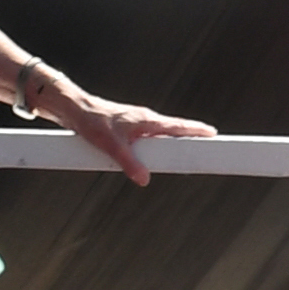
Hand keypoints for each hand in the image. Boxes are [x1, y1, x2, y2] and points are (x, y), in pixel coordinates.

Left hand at [36, 77, 216, 185]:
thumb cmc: (90, 120)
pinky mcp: (127, 131)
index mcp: (147, 120)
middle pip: (175, 133)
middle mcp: (145, 121)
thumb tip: (145, 180)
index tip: (216, 136)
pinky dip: (154, 150)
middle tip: (207, 152)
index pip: (180, 126)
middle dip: (190, 141)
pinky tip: (152, 160)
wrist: (72, 109)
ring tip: (184, 160)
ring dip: (171, 148)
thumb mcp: (110, 145)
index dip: (198, 131)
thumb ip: (129, 163)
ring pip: (160, 139)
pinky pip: (146, 142)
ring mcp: (136, 125)